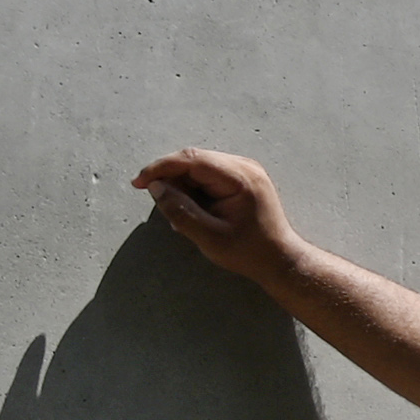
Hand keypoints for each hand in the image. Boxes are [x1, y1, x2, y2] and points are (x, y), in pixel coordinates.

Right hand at [129, 148, 307, 288]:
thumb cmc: (249, 252)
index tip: (139, 183)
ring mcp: (244, 170)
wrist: (280, 260)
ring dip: (183, 188)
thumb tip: (156, 187)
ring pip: (198, 168)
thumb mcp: (209, 237)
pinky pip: (208, 176)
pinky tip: (196, 213)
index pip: (191, 159)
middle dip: (171, 180)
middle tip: (165, 208)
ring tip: (186, 218)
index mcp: (239, 178)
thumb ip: (180, 211)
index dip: (160, 168)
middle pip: (193, 161)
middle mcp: (244, 166)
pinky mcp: (241, 178)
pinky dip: (195, 191)